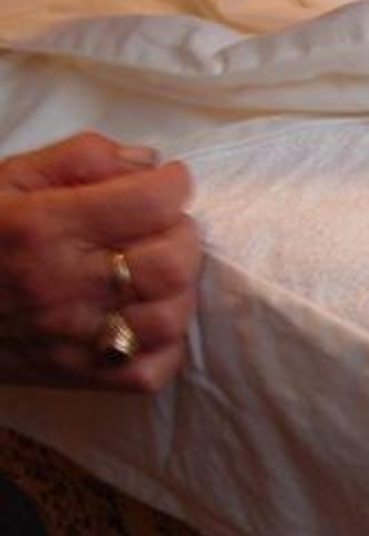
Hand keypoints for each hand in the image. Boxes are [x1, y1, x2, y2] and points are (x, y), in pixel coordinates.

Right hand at [0, 132, 201, 391]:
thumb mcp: (7, 179)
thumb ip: (79, 159)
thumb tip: (148, 161)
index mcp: (44, 227)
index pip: (149, 204)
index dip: (173, 184)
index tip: (169, 180)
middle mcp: (65, 285)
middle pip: (173, 263)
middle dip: (184, 234)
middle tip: (166, 225)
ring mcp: (76, 338)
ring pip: (171, 317)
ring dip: (180, 287)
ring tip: (156, 270)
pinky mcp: (81, 376)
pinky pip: (154, 369)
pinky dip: (165, 342)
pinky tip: (145, 315)